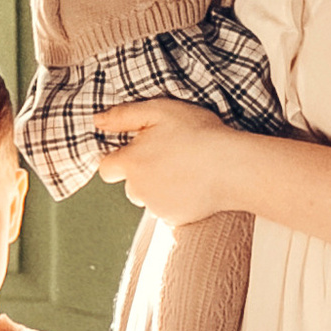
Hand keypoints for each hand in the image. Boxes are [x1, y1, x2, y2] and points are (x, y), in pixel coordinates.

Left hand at [99, 102, 257, 228]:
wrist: (233, 168)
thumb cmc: (199, 135)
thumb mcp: (160, 110)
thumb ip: (124, 116)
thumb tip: (97, 121)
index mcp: (130, 164)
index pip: (106, 168)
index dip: (119, 158)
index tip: (139, 150)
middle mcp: (137, 190)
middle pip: (129, 184)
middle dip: (143, 172)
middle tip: (170, 155)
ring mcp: (156, 207)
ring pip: (149, 198)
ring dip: (159, 187)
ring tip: (185, 169)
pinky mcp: (175, 220)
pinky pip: (168, 210)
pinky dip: (177, 200)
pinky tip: (194, 185)